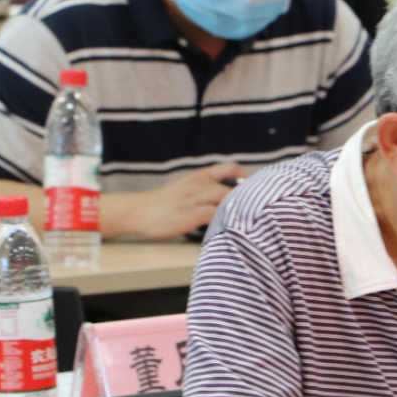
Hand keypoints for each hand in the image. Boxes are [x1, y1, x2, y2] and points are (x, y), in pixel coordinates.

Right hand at [117, 162, 247, 239]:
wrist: (137, 210)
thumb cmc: (163, 203)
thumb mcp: (186, 187)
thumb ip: (206, 189)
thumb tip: (228, 196)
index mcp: (200, 176)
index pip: (230, 167)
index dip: (246, 177)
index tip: (254, 189)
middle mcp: (200, 184)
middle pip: (233, 186)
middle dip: (249, 197)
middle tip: (258, 209)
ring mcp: (195, 199)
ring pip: (227, 199)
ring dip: (240, 208)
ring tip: (251, 219)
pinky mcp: (191, 215)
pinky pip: (216, 215)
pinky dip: (228, 220)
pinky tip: (235, 228)